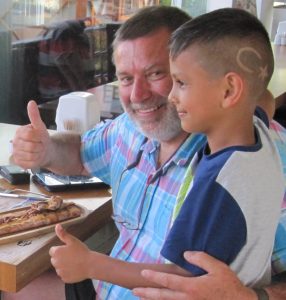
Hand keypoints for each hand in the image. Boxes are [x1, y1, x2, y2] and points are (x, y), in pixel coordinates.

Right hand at [12, 100, 50, 168]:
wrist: (45, 151)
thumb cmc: (42, 138)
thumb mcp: (41, 127)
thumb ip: (35, 116)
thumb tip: (31, 102)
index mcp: (20, 132)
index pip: (30, 134)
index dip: (39, 137)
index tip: (41, 137)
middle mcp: (15, 142)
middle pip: (31, 146)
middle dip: (40, 146)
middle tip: (41, 145)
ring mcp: (16, 152)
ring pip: (31, 155)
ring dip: (39, 154)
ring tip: (39, 151)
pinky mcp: (18, 162)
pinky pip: (30, 163)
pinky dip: (36, 161)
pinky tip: (35, 157)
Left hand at [49, 224, 90, 282]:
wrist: (90, 264)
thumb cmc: (81, 251)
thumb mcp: (72, 240)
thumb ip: (63, 234)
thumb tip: (57, 225)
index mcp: (56, 252)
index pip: (52, 250)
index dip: (60, 249)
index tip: (68, 249)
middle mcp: (55, 263)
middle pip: (54, 259)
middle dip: (60, 257)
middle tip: (72, 255)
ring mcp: (59, 272)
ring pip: (59, 267)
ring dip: (64, 265)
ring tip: (75, 262)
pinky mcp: (64, 279)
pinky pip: (64, 274)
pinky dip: (68, 272)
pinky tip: (75, 268)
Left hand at [133, 251, 256, 299]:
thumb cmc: (229, 285)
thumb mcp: (217, 267)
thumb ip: (199, 258)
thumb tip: (185, 254)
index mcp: (191, 287)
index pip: (168, 281)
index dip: (154, 276)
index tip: (144, 273)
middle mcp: (188, 299)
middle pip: (163, 296)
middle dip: (147, 293)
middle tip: (134, 291)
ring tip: (142, 298)